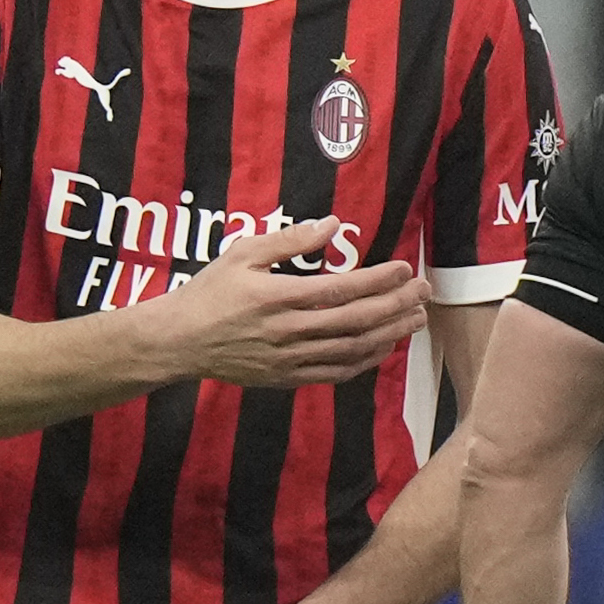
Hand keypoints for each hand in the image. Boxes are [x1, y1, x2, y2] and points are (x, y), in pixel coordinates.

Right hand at [145, 218, 426, 389]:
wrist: (180, 341)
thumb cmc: (211, 291)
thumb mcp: (242, 254)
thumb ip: (289, 240)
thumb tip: (331, 225)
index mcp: (278, 296)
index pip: (342, 289)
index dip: (379, 280)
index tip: (404, 268)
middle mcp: (289, 330)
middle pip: (356, 319)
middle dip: (396, 305)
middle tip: (423, 291)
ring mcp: (290, 358)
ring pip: (353, 349)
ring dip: (390, 333)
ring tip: (417, 318)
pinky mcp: (289, 378)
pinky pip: (337, 372)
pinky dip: (366, 361)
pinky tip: (386, 347)